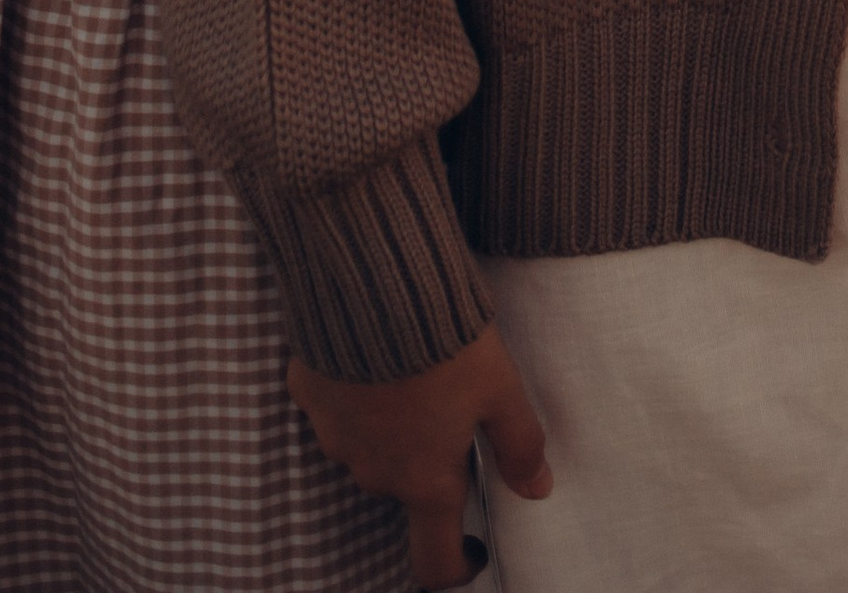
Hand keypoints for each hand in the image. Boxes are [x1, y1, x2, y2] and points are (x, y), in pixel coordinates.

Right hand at [289, 324, 548, 585]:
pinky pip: (337, 402)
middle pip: (406, 485)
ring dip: (391, 422)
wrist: (372, 283)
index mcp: (425, 480)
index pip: (434, 558)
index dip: (457, 565)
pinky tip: (376, 348)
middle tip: (453, 405)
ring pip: (370, 445)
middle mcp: (374, 471)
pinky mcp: (310, 394)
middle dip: (428, 459)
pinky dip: (357, 387)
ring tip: (415, 366)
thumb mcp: (500, 388)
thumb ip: (520, 443)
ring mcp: (335, 435)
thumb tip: (537, 488)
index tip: (474, 549)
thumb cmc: (445, 339)